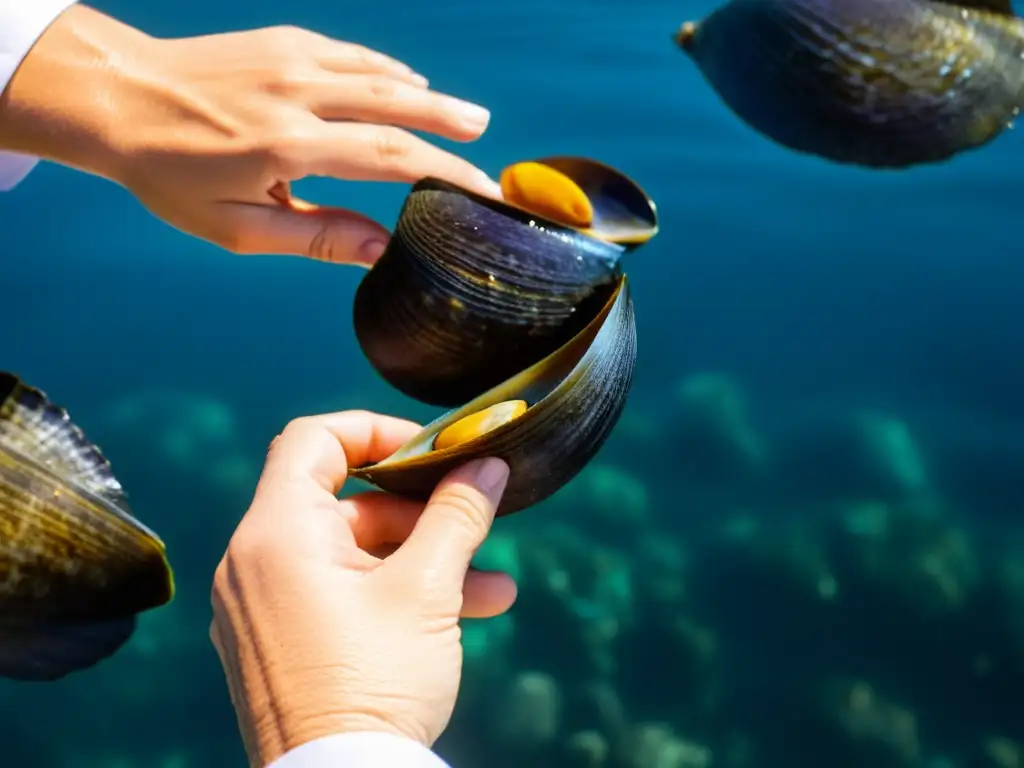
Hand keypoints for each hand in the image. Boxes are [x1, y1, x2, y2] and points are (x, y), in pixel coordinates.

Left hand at [0, 5, 500, 263]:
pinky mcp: (283, 41)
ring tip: (465, 114)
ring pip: (380, 74)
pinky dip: (386, 70)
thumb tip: (382, 250)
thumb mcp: (237, 228)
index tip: (480, 190)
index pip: (390, 156)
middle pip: (397, 105)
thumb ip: (316, 236)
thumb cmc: (171, 174)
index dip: (444, 172)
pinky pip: (351, 54)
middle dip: (450, 123)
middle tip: (488, 140)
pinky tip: (406, 84)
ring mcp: (292, 60)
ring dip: (427, 94)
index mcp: (289, 147)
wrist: (118, 97)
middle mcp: (299, 95)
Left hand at [210, 411, 516, 765]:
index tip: (430, 451)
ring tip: (492, 589)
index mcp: (277, 534)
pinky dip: (389, 595)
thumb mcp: (427, 591)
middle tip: (474, 524)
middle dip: (420, 513)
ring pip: (350, 555)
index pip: (314, 440)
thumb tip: (486, 466)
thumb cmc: (374, 686)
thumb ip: (457, 516)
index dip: (376, 431)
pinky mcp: (277, 644)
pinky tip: (459, 617)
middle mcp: (255, 563)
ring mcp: (262, 607)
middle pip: (344, 502)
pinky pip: (335, 595)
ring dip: (421, 561)